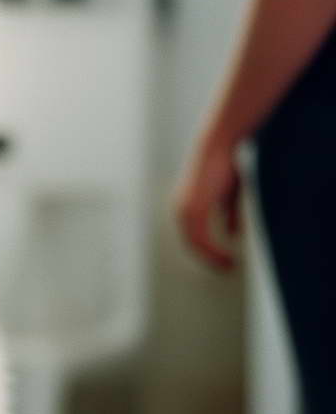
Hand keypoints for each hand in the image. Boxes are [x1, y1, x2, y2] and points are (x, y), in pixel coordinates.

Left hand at [174, 135, 240, 269]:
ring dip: (212, 258)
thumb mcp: (228, 195)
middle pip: (192, 244)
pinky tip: (228, 257)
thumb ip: (228, 214)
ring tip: (229, 266)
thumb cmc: (225, 164)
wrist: (219, 146)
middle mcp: (180, 210)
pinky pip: (201, 239)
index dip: (208, 250)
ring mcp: (184, 211)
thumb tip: (234, 234)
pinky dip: (214, 251)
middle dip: (210, 258)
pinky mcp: (193, 210)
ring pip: (195, 244)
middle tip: (227, 268)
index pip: (193, 237)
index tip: (224, 260)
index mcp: (186, 206)